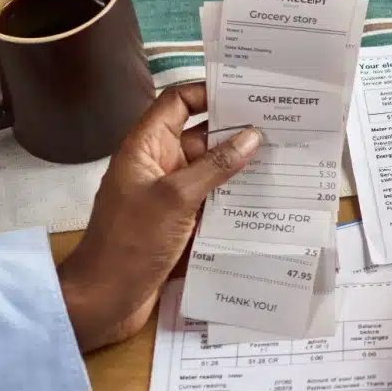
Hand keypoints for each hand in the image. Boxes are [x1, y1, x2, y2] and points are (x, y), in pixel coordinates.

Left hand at [58, 84, 261, 352]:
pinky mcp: (181, 225)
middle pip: (201, 136)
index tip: (248, 90)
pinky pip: (213, 202)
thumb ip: (215, 166)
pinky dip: (236, 199)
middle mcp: (159, 166)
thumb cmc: (130, 242)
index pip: (177, 103)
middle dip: (237, 131)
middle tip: (283, 124)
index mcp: (146, 148)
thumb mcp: (176, 198)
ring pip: (211, 172)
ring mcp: (170, 196)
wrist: (105, 299)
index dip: (209, 91)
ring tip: (286, 159)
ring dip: (241, 167)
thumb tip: (252, 137)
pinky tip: (268, 199)